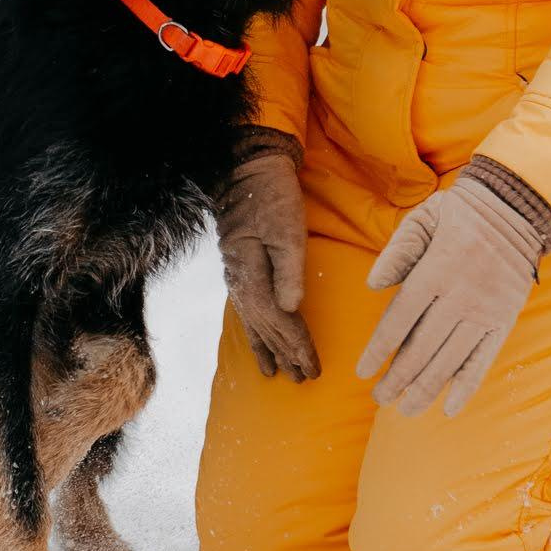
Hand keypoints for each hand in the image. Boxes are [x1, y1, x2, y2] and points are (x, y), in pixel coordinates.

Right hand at [216, 128, 317, 382]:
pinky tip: (257, 339)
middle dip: (285, 353)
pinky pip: (246, 309)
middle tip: (304, 379)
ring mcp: (237, 275)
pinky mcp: (240, 268)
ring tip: (274, 374)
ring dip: (267, 347)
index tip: (313, 368)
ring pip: (253, 321)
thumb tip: (291, 309)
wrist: (247, 171)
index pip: (276, 320)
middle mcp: (240, 281)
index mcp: (251, 274)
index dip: (296, 345)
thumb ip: (289, 271)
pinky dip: (254, 329)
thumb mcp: (286, 230)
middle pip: (265, 327)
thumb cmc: (272, 198)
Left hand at [355, 168, 550, 416]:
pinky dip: (466, 387)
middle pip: (423, 348)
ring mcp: (485, 312)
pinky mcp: (504, 321)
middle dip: (398, 378)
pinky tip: (449, 409)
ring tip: (405, 409)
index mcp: (436, 271)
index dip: (379, 350)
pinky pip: (484, 361)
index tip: (363, 372)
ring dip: (426, 389)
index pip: (400, 319)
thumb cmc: (460, 213)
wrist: (516, 209)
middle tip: (379, 398)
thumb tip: (372, 285)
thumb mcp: (423, 218)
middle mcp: (461, 296)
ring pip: (451, 361)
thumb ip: (397, 251)